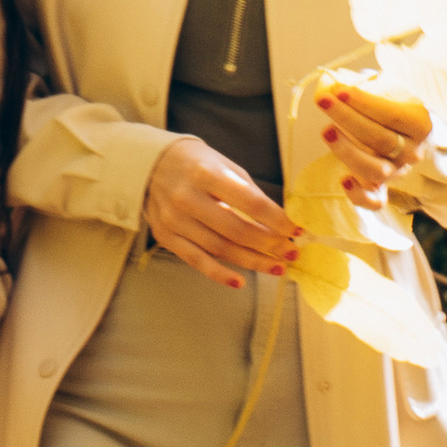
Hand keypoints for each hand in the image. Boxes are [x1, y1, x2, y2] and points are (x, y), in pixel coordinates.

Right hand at [145, 135, 299, 287]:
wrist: (149, 164)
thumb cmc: (195, 164)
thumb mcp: (224, 166)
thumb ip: (249, 193)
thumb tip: (279, 222)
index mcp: (206, 174)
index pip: (251, 203)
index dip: (278, 220)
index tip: (296, 230)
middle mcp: (187, 198)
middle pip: (237, 230)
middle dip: (270, 245)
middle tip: (292, 253)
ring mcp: (174, 220)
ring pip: (220, 249)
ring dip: (253, 262)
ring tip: (277, 267)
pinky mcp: (166, 237)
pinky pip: (196, 261)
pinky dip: (219, 274)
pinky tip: (240, 282)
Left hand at [316, 75, 432, 205]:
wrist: (405, 133)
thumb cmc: (393, 105)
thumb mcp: (391, 88)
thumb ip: (371, 84)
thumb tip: (335, 79)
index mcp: (420, 125)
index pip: (393, 115)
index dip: (365, 103)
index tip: (339, 90)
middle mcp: (413, 152)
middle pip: (380, 139)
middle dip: (348, 118)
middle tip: (324, 101)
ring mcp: (398, 172)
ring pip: (375, 169)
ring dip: (347, 151)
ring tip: (326, 130)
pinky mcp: (383, 189)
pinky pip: (376, 201)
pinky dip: (361, 196)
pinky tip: (344, 182)